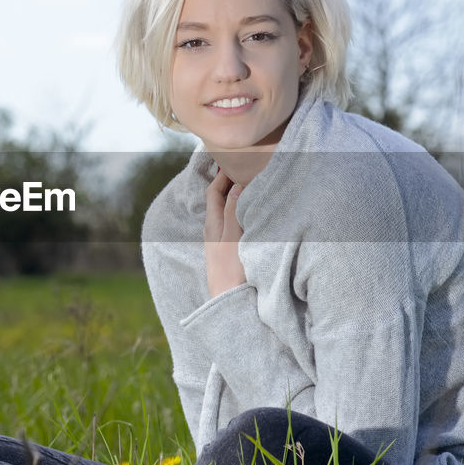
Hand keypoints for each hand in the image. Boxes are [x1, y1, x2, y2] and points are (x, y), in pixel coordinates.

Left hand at [204, 169, 246, 296]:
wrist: (230, 304)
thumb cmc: (232, 271)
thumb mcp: (232, 238)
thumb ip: (233, 211)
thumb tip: (236, 185)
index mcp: (213, 224)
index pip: (214, 191)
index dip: (222, 175)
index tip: (233, 160)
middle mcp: (214, 231)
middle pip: (219, 200)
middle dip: (227, 183)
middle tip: (241, 168)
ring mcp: (221, 242)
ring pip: (226, 212)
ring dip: (234, 197)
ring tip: (248, 185)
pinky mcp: (229, 251)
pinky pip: (232, 224)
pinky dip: (239, 212)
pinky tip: (251, 212)